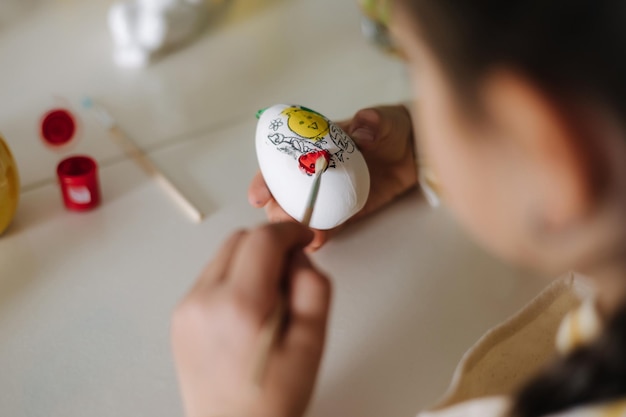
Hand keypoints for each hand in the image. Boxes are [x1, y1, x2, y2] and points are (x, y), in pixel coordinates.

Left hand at [171, 223, 331, 416]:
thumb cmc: (271, 401)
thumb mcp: (312, 342)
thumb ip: (313, 286)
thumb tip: (298, 256)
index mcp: (238, 306)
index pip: (263, 239)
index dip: (289, 230)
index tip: (303, 237)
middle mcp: (203, 301)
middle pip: (239, 239)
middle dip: (270, 245)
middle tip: (291, 274)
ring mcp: (186, 309)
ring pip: (223, 256)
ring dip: (250, 262)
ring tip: (268, 303)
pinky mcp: (180, 317)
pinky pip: (211, 278)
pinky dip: (233, 280)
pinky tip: (248, 314)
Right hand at [248, 104, 417, 250]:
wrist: (413, 153)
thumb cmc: (391, 129)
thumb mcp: (383, 120)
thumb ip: (372, 122)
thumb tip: (362, 129)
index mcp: (311, 145)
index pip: (278, 161)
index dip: (264, 179)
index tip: (259, 196)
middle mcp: (313, 172)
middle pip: (283, 193)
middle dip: (277, 210)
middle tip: (283, 221)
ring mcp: (328, 193)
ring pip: (301, 212)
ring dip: (296, 226)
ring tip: (304, 236)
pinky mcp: (344, 210)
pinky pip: (327, 224)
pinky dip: (320, 234)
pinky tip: (316, 244)